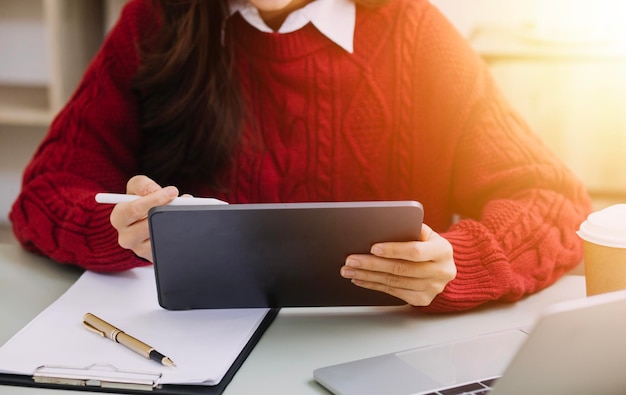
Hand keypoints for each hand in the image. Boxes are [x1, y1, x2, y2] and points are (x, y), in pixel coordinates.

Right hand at [109, 175, 178, 261]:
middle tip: (183, 202)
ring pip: (160, 237)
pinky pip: (167, 247)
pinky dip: (178, 235)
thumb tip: (156, 191)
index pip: (134, 209)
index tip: (173, 191)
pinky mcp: (153, 257)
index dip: (155, 199)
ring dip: (175, 223)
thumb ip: (143, 185)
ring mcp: (139, 250)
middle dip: (167, 212)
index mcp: (119, 218)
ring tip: (184, 212)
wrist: (142, 225)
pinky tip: (183, 226)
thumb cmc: (138, 203)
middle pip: (148, 225)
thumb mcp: (135, 189)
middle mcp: (126, 237)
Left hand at [340, 224, 455, 305]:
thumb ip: (408, 229)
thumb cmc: (427, 243)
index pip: (415, 251)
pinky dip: (374, 285)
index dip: (393, 250)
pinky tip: (361, 279)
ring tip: (350, 270)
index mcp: (443, 251)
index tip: (373, 248)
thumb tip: (379, 228)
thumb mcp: (425, 233)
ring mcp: (433, 288)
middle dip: (372, 264)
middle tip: (351, 260)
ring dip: (368, 276)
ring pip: (395, 282)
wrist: (442, 264)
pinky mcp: (423, 299)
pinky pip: (394, 292)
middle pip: (401, 269)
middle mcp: (442, 271)